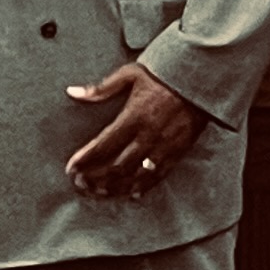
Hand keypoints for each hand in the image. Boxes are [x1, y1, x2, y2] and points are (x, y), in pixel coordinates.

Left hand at [63, 62, 202, 197]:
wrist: (199, 81)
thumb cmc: (162, 75)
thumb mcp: (129, 75)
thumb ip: (101, 88)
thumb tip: (72, 92)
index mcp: (133, 117)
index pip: (103, 145)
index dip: (85, 159)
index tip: (71, 168)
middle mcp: (148, 136)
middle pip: (117, 166)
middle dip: (96, 177)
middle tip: (80, 183)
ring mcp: (164, 147)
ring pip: (136, 176)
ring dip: (115, 187)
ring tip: (99, 192)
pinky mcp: (177, 153)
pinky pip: (158, 176)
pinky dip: (143, 187)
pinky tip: (131, 194)